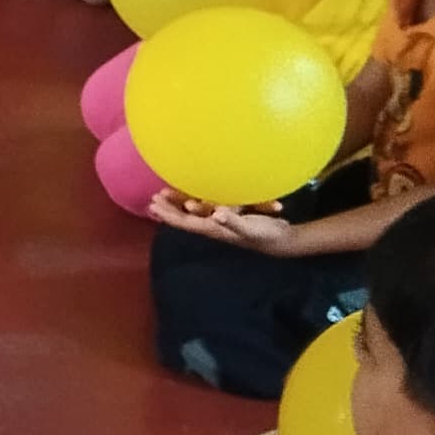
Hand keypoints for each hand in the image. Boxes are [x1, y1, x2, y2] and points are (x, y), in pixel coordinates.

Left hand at [148, 192, 295, 250]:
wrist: (282, 241)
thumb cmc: (265, 235)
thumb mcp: (249, 228)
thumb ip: (233, 222)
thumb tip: (217, 214)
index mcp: (213, 229)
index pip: (184, 222)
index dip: (168, 214)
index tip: (152, 204)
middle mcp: (213, 226)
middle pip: (186, 217)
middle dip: (170, 208)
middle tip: (154, 196)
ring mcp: (221, 222)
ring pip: (196, 212)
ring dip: (181, 204)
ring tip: (168, 193)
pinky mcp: (231, 217)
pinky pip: (210, 209)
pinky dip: (200, 203)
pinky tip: (195, 199)